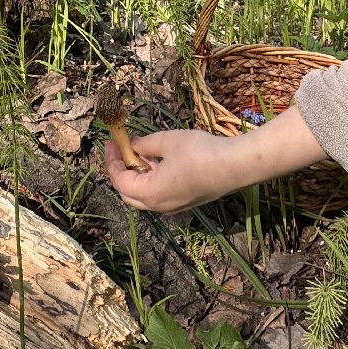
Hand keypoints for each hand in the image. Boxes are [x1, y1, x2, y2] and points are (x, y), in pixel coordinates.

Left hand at [104, 108, 329, 214]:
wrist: (236, 166)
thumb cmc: (200, 152)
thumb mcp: (167, 141)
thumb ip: (145, 144)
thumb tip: (132, 145)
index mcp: (150, 193)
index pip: (120, 181)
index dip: (112, 161)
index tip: (111, 142)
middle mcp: (159, 206)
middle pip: (128, 194)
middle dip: (121, 172)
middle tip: (120, 151)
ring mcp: (174, 207)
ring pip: (145, 196)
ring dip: (137, 176)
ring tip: (139, 152)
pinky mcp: (186, 202)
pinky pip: (160, 195)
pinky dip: (152, 180)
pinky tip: (159, 162)